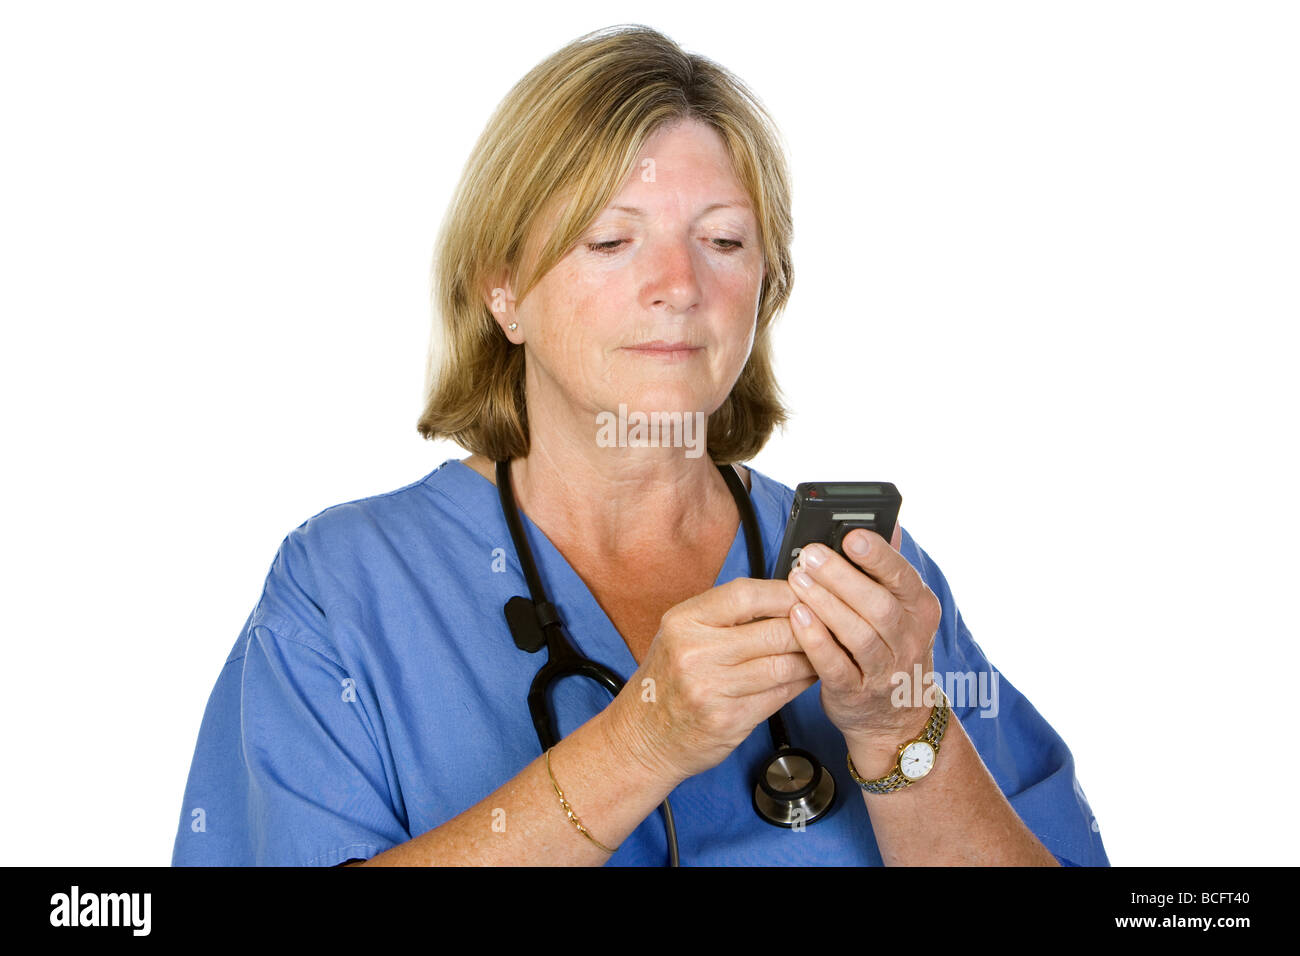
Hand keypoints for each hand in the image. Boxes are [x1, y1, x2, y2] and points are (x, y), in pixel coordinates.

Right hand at [608, 578, 818, 782]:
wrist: (643, 737)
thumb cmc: (668, 682)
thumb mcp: (681, 634)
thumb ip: (725, 615)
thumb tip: (784, 597)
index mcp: (684, 621)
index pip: (747, 595)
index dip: (785, 592)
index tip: (807, 592)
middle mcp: (695, 652)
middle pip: (773, 630)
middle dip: (809, 627)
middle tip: (829, 623)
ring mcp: (712, 689)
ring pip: (784, 665)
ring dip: (811, 658)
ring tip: (824, 650)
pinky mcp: (729, 720)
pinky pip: (780, 695)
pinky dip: (801, 683)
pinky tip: (808, 675)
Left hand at [785, 525, 942, 752]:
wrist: (896, 717)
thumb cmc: (890, 647)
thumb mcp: (902, 609)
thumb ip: (888, 569)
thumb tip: (889, 522)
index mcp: (920, 610)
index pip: (903, 578)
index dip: (878, 556)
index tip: (850, 536)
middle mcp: (909, 640)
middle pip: (878, 605)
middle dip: (842, 577)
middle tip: (809, 555)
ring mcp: (885, 671)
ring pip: (858, 635)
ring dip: (825, 605)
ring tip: (797, 580)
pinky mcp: (856, 693)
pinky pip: (835, 666)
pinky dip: (815, 641)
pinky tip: (796, 618)